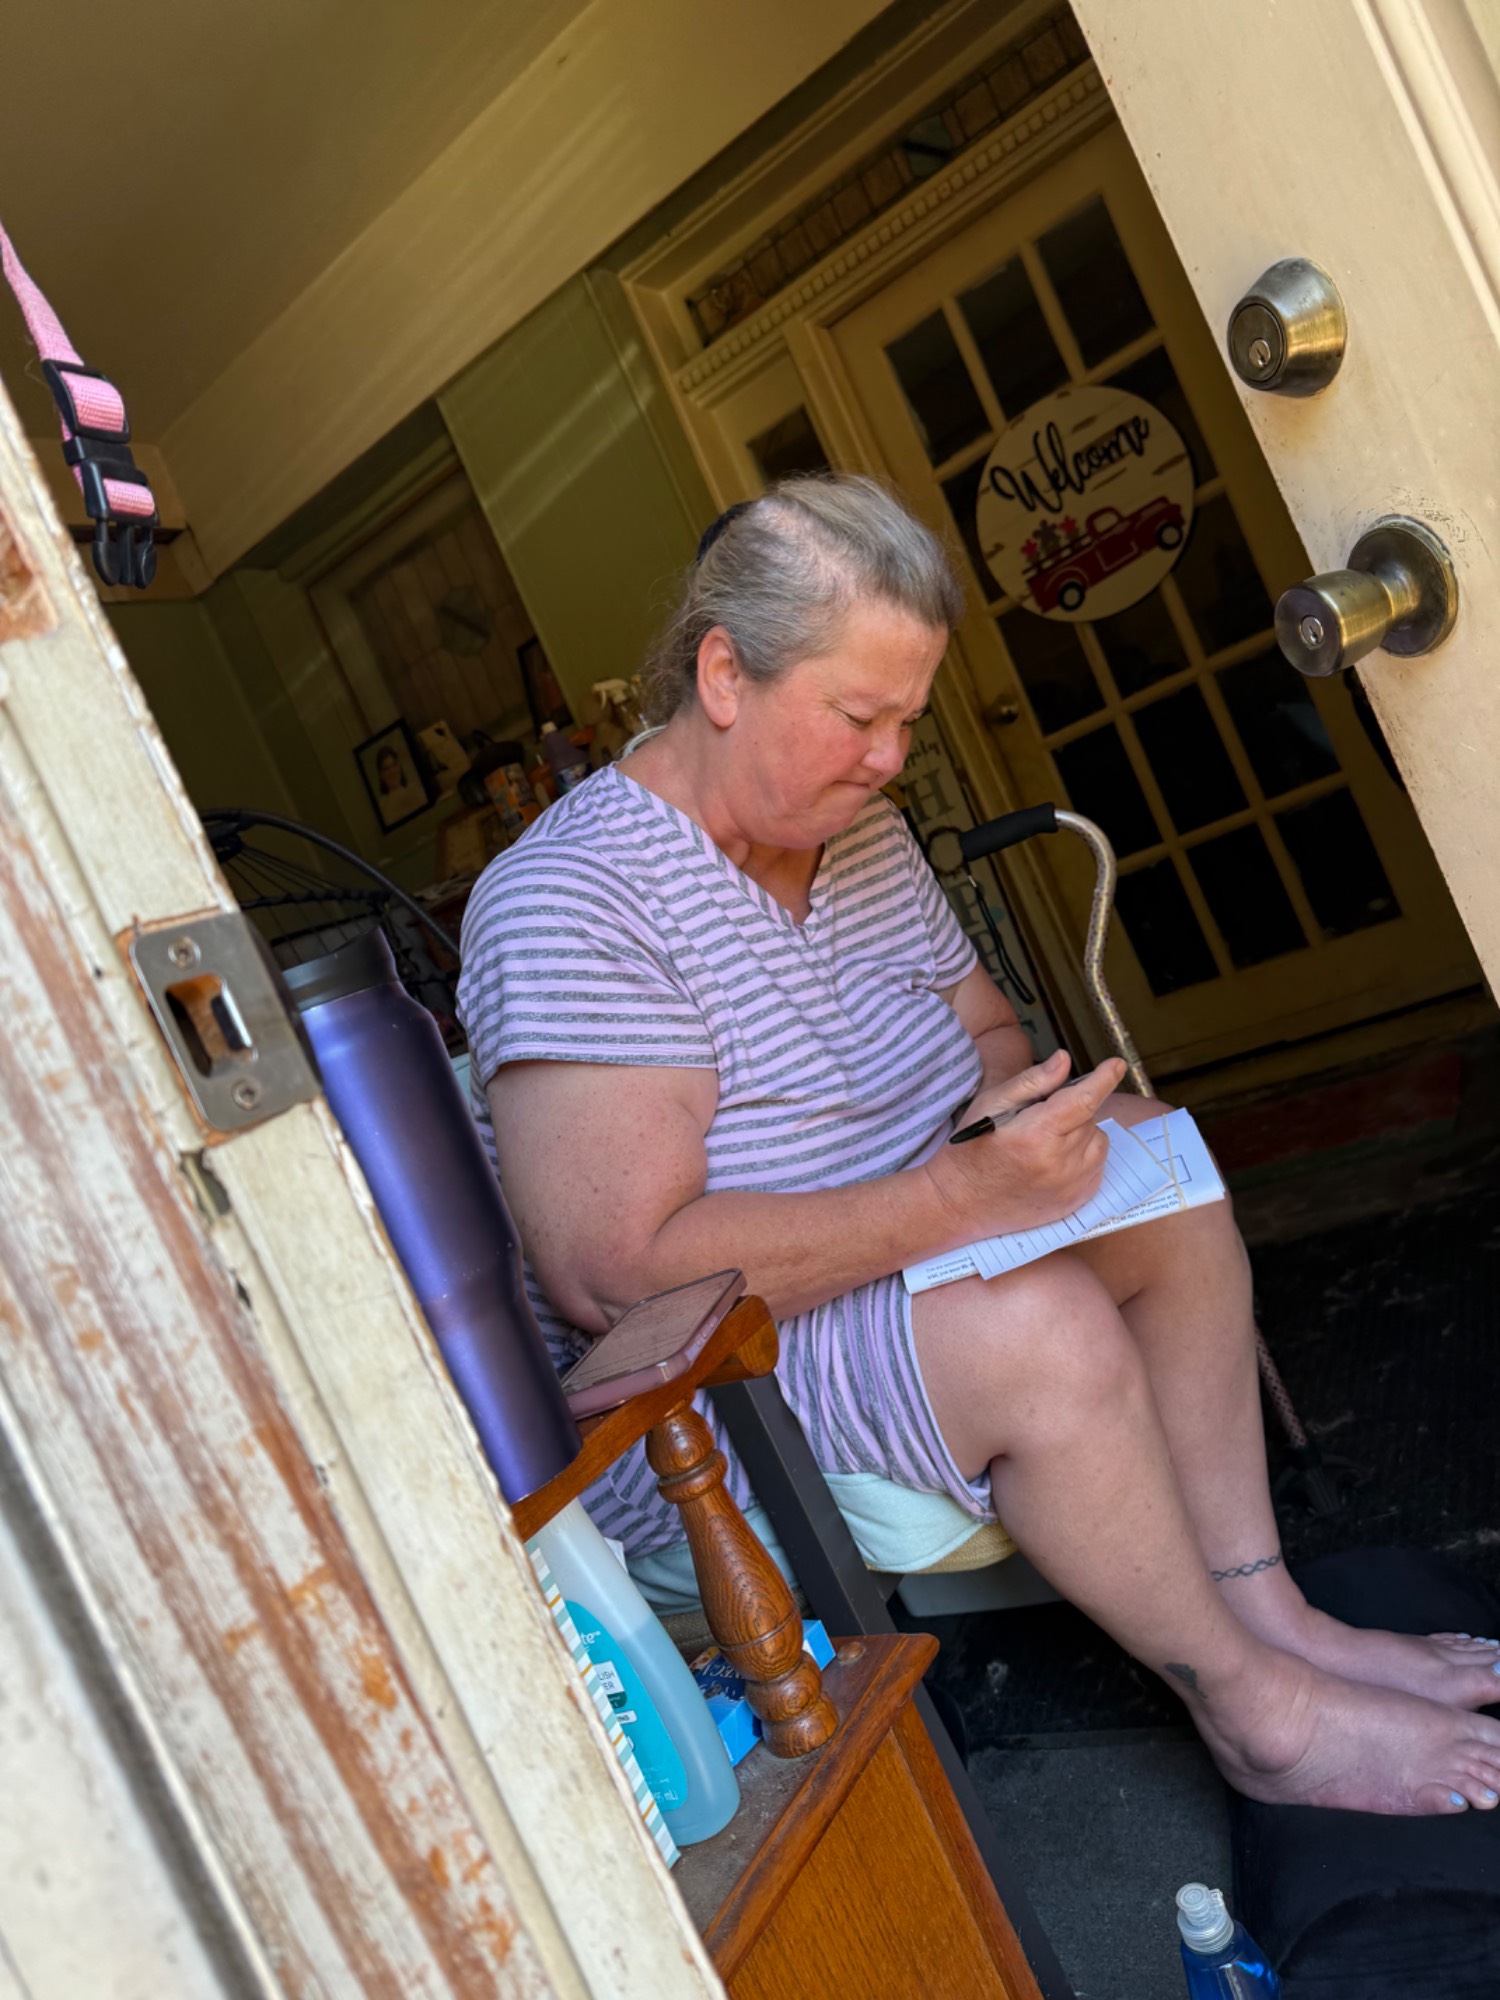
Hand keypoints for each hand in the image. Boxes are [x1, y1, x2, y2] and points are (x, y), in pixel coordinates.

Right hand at [925, 1049, 1126, 1238]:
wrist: (960, 1203)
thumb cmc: (972, 1149)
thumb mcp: (991, 1105)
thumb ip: (1032, 1082)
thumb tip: (1063, 1060)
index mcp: (1036, 1135)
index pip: (1084, 1100)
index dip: (1104, 1078)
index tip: (1116, 1064)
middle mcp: (1059, 1164)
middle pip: (1089, 1118)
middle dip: (1073, 1109)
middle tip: (1041, 1118)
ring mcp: (1070, 1187)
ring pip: (1098, 1142)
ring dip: (1082, 1133)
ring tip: (1047, 1141)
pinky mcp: (1076, 1202)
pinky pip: (1097, 1167)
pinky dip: (1084, 1157)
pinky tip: (1054, 1160)